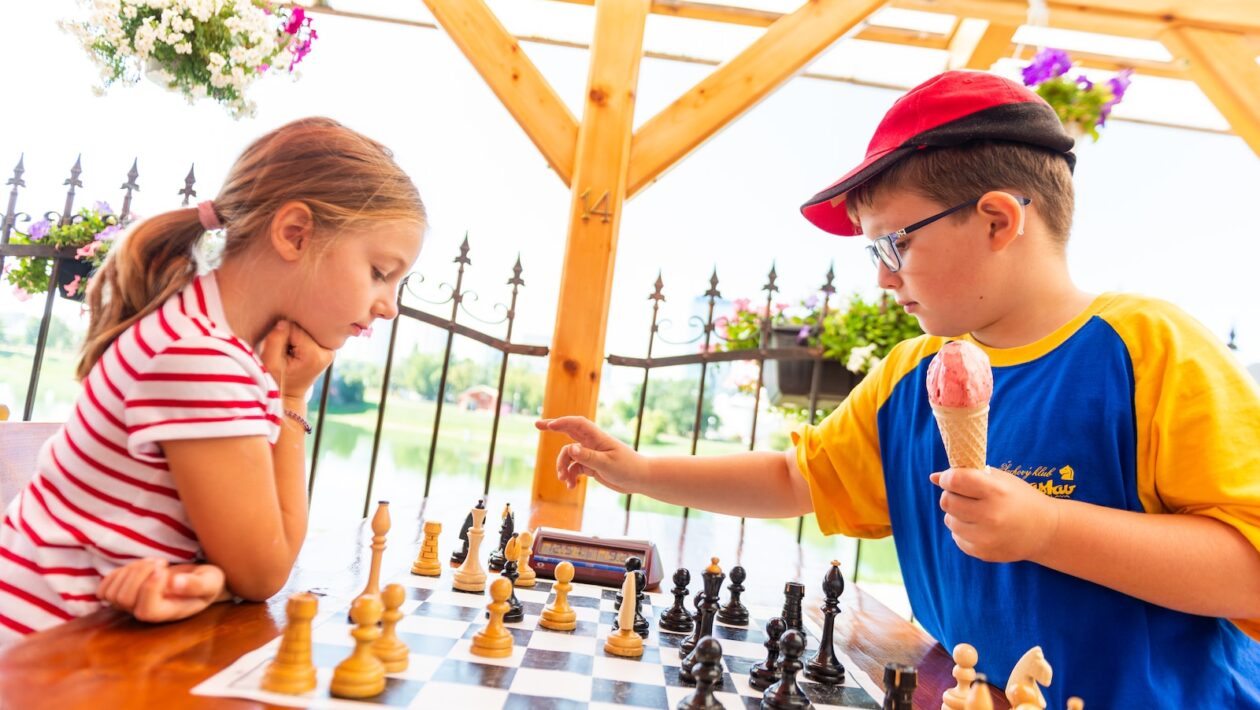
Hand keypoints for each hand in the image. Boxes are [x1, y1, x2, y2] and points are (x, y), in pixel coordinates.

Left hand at [98, 558, 227, 622]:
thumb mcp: (212, 581)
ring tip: (152, 563)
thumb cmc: (207, 582)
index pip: (146, 610)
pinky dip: (117, 573)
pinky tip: (137, 567)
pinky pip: (103, 589)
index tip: (164, 568)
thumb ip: (197, 585)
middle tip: (161, 562)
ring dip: (131, 571)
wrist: (196, 581)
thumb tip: (174, 583)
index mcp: (168, 613)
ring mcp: (131, 606)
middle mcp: (147, 613)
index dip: (149, 588)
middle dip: (140, 573)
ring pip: (113, 594)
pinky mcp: (121, 594)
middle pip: (125, 599)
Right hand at [260, 320, 332, 398]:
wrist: (291, 392)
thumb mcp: (270, 362)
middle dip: (290, 336)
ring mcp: (331, 348)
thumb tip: (283, 321)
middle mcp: (328, 350)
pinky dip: (301, 338)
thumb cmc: (278, 380)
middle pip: (303, 327)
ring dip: (296, 336)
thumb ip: (275, 339)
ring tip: (291, 352)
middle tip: (286, 352)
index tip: (280, 351)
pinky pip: (311, 332)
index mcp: (315, 355)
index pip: (294, 328)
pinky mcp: (328, 346)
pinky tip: (297, 350)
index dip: (281, 336)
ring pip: (307, 328)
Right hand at [534, 416, 647, 493]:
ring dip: (563, 467)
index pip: (577, 424)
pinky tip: (571, 486)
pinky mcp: (591, 465)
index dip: (562, 423)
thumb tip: (571, 449)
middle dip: (553, 427)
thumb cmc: (628, 467)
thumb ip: (588, 457)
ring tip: (564, 480)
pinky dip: (570, 476)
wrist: (640, 479)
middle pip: (569, 431)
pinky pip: (574, 468)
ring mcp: (591, 454)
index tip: (548, 426)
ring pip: (569, 456)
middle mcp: (592, 443)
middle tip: (537, 425)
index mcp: (597, 438)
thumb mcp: (607, 464)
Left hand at [930, 466, 1060, 562]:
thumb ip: (967, 475)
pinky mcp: (983, 553)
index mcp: (996, 492)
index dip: (949, 478)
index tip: (952, 479)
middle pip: (947, 502)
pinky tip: (981, 527)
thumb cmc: (1019, 498)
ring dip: (957, 514)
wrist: (1045, 531)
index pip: (956, 481)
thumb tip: (933, 477)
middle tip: (965, 496)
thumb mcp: (1000, 480)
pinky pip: (957, 538)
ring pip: (949, 520)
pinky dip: (963, 531)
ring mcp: (987, 538)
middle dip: (951, 496)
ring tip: (976, 512)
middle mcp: (991, 516)